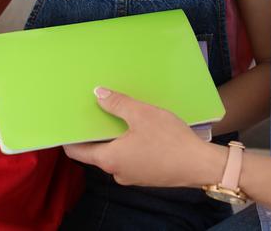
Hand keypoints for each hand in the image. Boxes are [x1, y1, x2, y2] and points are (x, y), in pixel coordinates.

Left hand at [63, 87, 225, 187]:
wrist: (201, 165)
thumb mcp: (142, 114)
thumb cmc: (170, 141)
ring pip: (116, 154)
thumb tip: (97, 94)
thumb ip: (117, 104)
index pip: (77, 151)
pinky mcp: (147, 176)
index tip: (68, 123)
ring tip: (122, 116)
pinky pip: (131, 158)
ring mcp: (132, 176)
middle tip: (97, 111)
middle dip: (97, 132)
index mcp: (109, 159)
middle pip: (96, 151)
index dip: (70, 137)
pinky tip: (141, 130)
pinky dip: (130, 145)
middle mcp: (117, 171)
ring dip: (116, 138)